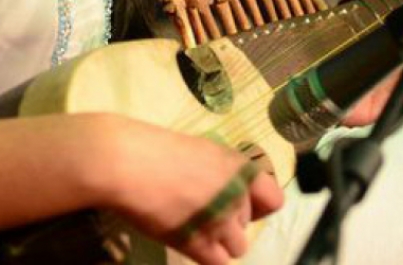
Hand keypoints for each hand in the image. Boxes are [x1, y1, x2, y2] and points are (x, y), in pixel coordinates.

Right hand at [104, 119, 283, 264]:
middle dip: (230, 220)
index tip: (240, 203)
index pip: (274, 199)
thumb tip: (221, 189)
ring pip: (238, 247)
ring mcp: (220, 222)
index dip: (258, 205)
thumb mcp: (201, 150)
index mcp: (240, 168)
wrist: (128, 163)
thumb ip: (221, 172)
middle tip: (202, 211)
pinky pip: (219, 263)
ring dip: (221, 242)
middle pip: (248, 224)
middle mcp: (237, 196)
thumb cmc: (156, 149)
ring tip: (197, 230)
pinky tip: (193, 246)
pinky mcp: (198, 244)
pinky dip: (209, 258)